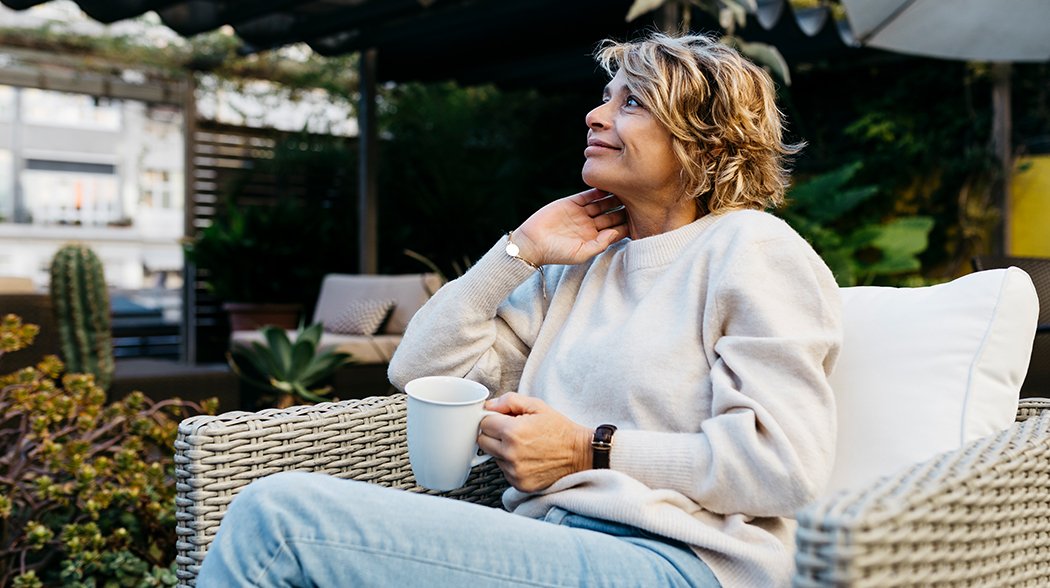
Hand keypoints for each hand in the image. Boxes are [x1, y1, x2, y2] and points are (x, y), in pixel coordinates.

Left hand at [478, 393, 593, 492]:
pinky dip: (511, 464)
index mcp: (512, 432)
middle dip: (494, 434)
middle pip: (482, 441)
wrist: (579, 454)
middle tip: (512, 432)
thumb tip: (489, 405)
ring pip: (493, 457)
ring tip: (524, 445)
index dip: (494, 419)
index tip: (504, 420)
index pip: (484, 423)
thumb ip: (509, 401)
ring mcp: (514, 471)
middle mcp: (510, 454)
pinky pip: (504, 471)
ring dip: (502, 450)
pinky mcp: (519, 484)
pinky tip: (527, 458)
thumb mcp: (537, 406)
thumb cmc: (559, 429)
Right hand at [511, 189, 628, 266]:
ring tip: (627, 189)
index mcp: (595, 239)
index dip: (628, 224)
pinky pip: (589, 195)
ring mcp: (582, 213)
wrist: (533, 242)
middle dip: (625, 208)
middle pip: (612, 214)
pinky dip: (599, 190)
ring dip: (614, 197)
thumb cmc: (556, 253)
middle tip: (639, 199)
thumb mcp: (581, 253)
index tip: (641, 218)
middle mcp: (591, 226)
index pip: (616, 230)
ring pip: (603, 203)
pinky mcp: (572, 203)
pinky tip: (609, 184)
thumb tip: (616, 233)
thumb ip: (600, 244)